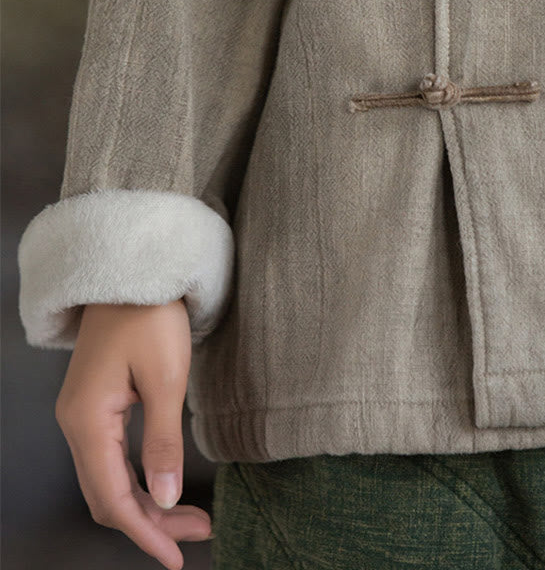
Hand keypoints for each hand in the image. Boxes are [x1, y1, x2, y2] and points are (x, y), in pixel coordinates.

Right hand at [54, 298, 212, 569]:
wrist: (136, 273)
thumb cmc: (151, 317)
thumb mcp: (166, 380)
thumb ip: (163, 442)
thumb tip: (165, 497)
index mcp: (87, 421)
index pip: (113, 498)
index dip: (145, 533)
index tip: (177, 557)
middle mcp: (77, 424)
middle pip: (108, 494)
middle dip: (151, 521)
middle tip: (197, 533)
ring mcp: (84, 414)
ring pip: (110, 478)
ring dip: (147, 502)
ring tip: (190, 517)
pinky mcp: (98, 404)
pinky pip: (112, 456)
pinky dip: (138, 477)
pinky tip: (163, 485)